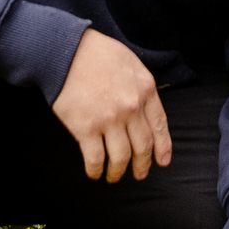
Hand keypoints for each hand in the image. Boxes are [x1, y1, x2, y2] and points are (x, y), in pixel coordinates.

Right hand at [53, 27, 171, 182]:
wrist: (66, 52)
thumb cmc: (97, 53)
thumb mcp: (131, 64)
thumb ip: (141, 87)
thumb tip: (144, 109)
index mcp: (145, 90)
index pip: (159, 125)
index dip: (162, 146)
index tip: (162, 161)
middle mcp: (131, 108)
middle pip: (142, 145)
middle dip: (142, 164)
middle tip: (140, 174)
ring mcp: (109, 119)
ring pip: (121, 157)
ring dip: (118, 172)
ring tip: (114, 177)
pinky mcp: (86, 128)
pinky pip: (95, 158)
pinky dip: (96, 170)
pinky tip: (95, 173)